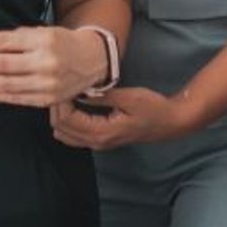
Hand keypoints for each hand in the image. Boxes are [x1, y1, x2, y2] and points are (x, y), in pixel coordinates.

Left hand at [0, 26, 108, 106]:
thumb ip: (16, 39)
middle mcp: (46, 63)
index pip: (4, 43)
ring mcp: (46, 84)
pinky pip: (15, 98)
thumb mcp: (43, 32)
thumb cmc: (64, 43)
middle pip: (1, 64)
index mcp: (44, 41)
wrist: (92, 60)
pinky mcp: (46, 100)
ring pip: (5, 85)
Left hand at [49, 87, 197, 149]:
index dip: (61, 101)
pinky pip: (74, 135)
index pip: (67, 120)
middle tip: (62, 86)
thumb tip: (79, 89)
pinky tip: (75, 105)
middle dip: (57, 108)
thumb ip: (102, 95)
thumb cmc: (153, 108)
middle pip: (60, 128)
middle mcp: (96, 142)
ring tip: (68, 95)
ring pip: (64, 134)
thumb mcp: (129, 97)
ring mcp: (98, 143)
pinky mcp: (101, 140)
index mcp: (102, 132)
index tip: (64, 83)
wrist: (169, 122)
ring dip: (61, 115)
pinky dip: (68, 122)